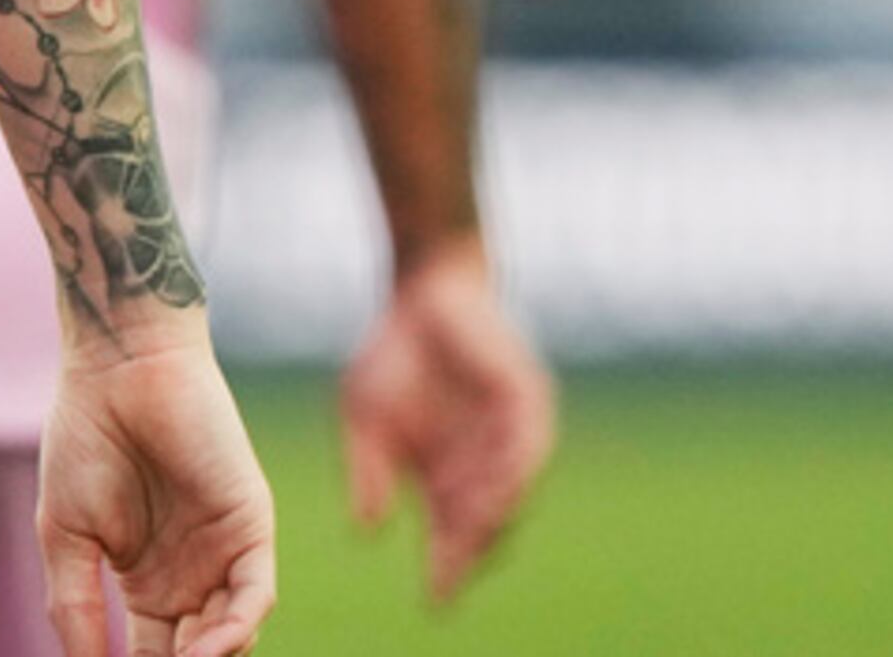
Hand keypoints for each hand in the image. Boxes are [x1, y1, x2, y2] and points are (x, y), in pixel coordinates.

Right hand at [40, 327, 275, 656]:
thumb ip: (75, 606)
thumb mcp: (65, 535)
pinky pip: (253, 595)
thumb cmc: (84, 437)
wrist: (118, 366)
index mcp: (147, 583)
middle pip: (192, 655)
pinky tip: (201, 654)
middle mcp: (190, 577)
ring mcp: (222, 554)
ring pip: (228, 636)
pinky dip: (234, 631)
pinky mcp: (250, 527)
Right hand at [338, 241, 554, 601]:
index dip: (446, 567)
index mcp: (446, 479)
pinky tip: (494, 489)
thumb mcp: (365, 418)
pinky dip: (512, 472)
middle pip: (485, 524)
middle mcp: (484, 467)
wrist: (422, 294)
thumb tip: (366, 529)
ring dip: (491, 517)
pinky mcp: (527, 402)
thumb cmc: (392, 356)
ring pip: (509, 492)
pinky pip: (528, 447)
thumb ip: (368, 470)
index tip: (434, 598)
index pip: (451, 535)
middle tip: (453, 571)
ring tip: (471, 536)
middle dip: (470, 550)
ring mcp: (509, 437)